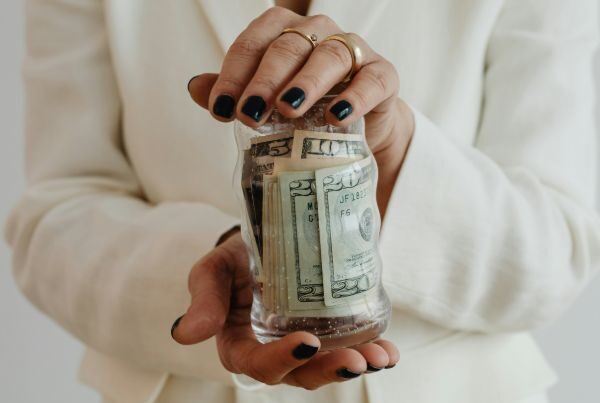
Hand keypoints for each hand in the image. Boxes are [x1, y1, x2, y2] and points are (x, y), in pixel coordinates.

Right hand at [171, 231, 399, 389]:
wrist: (273, 229)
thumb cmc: (239, 253)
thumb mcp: (217, 267)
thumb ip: (204, 295)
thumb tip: (184, 334)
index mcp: (241, 338)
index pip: (253, 362)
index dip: (277, 360)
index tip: (306, 343)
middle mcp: (276, 346)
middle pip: (299, 372)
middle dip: (327, 370)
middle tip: (354, 360)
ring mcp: (308, 337)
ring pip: (329, 363)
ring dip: (356, 364)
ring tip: (378, 358)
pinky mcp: (335, 326)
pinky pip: (354, 346)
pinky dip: (373, 352)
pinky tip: (389, 351)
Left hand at [188, 6, 413, 215]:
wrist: (357, 129)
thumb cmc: (307, 110)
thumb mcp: (268, 102)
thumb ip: (235, 92)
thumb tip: (194, 87)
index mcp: (284, 32)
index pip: (253, 43)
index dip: (233, 75)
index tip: (220, 110)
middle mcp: (319, 32)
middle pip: (288, 46)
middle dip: (264, 80)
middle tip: (249, 113)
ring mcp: (353, 50)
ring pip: (328, 56)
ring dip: (305, 83)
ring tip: (287, 109)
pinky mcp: (382, 75)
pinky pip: (372, 79)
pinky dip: (355, 96)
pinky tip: (337, 116)